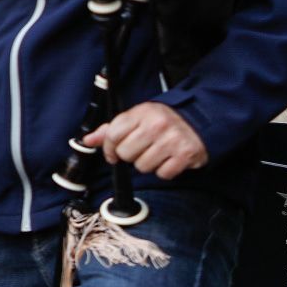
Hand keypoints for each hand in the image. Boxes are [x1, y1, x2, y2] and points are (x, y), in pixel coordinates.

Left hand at [85, 101, 208, 179]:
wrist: (199, 121)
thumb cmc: (163, 121)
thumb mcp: (137, 118)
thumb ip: (111, 129)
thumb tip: (88, 140)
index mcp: (141, 112)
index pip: (112, 135)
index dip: (109, 148)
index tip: (114, 152)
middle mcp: (156, 125)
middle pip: (126, 153)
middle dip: (130, 155)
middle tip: (142, 149)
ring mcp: (172, 140)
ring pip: (142, 166)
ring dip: (148, 164)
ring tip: (157, 153)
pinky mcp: (185, 155)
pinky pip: (163, 174)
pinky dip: (164, 170)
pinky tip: (169, 159)